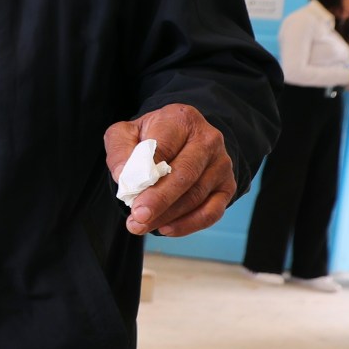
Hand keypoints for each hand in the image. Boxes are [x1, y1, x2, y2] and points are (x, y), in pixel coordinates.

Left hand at [103, 103, 235, 236]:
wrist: (180, 139)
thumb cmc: (150, 138)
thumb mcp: (126, 134)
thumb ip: (120, 150)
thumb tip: (124, 176)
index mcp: (181, 119)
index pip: (164, 147)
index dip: (146, 174)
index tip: (130, 196)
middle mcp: (208, 139)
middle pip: (185, 174)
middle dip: (160, 200)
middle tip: (138, 218)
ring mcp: (221, 163)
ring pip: (196, 196)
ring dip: (168, 216)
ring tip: (141, 226)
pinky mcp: (227, 186)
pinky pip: (212, 211)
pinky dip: (189, 224)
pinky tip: (166, 228)